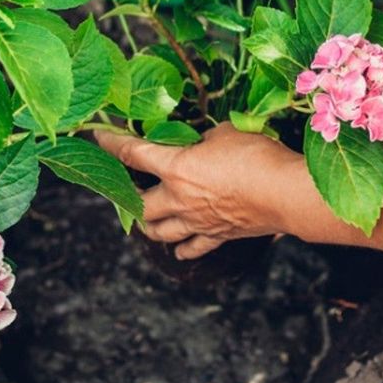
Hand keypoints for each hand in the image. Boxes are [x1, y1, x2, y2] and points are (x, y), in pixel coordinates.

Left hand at [94, 123, 303, 259]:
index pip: (133, 153)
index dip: (111, 143)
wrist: (284, 193)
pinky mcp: (218, 235)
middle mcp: (179, 199)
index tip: (97, 135)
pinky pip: (192, 248)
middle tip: (128, 188)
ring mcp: (197, 222)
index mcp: (176, 168)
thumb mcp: (226, 133)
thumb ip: (205, 139)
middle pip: (140, 206)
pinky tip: (179, 249)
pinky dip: (182, 249)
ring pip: (160, 233)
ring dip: (149, 226)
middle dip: (129, 198)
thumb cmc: (256, 156)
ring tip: (145, 220)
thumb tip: (201, 144)